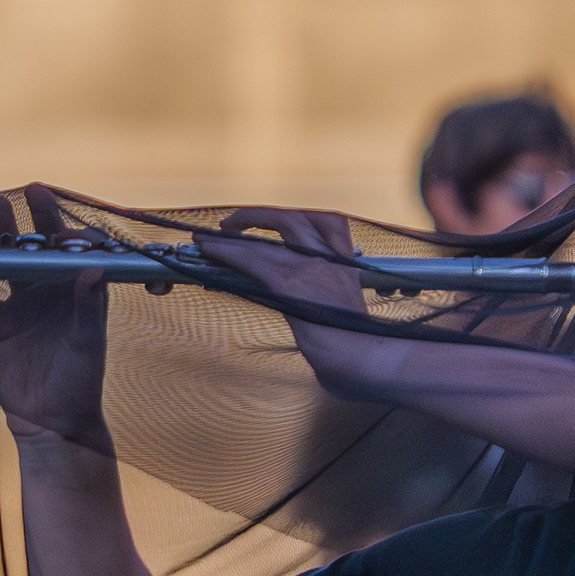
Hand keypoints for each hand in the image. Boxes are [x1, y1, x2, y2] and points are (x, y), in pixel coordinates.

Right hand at [0, 189, 112, 446]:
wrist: (52, 422)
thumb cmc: (81, 383)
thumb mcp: (87, 343)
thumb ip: (88, 306)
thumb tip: (92, 267)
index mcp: (79, 294)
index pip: (77, 253)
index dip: (71, 233)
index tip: (64, 222)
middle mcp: (52, 294)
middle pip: (42, 248)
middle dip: (37, 219)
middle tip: (29, 190)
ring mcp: (24, 307)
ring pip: (10, 263)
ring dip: (2, 237)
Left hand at [201, 207, 402, 398]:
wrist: (369, 360)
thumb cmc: (359, 347)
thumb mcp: (344, 313)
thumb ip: (324, 301)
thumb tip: (297, 307)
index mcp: (347, 264)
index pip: (325, 223)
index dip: (293, 217)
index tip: (270, 222)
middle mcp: (332, 259)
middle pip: (295, 218)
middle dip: (259, 216)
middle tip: (232, 225)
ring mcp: (313, 269)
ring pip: (270, 236)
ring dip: (234, 234)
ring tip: (206, 238)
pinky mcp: (292, 285)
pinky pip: (254, 259)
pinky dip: (228, 252)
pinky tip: (210, 252)